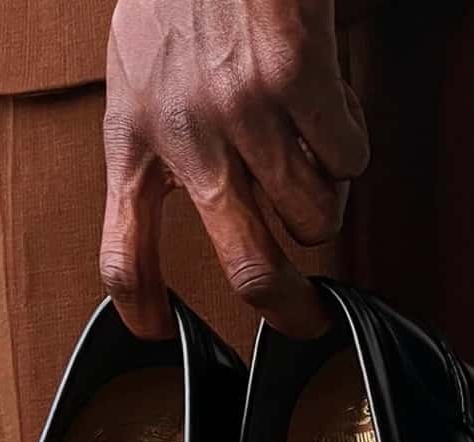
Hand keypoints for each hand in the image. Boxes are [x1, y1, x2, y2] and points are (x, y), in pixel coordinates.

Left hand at [101, 0, 368, 338]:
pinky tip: (329, 106)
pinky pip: (350, 159)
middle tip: (306, 319)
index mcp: (133, 140)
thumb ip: (152, 147)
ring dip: (324, 197)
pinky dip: (350, 142)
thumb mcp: (134, 76)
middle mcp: (187, 139)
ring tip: (309, 152)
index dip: (141, 310)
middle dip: (288, 309)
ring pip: (315, 214)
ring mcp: (244, 112)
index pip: (123, 253)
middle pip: (250, 266)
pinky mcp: (298, 80)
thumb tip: (187, 210)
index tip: (157, 334)